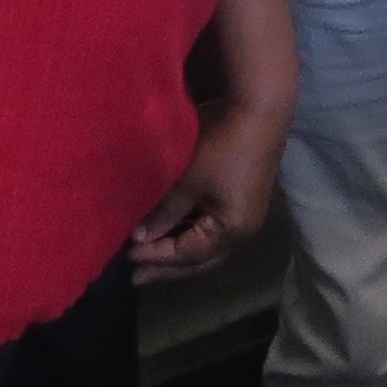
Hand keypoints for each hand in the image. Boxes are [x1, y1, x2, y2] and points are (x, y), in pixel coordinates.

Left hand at [129, 99, 289, 283]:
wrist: (260, 109)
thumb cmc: (222, 146)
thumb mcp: (189, 180)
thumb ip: (165, 213)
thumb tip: (139, 237)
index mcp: (232, 231)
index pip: (188, 254)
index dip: (156, 256)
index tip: (126, 256)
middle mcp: (243, 232)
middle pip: (200, 259)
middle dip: (168, 267)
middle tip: (137, 277)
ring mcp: (246, 217)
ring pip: (207, 246)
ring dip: (179, 250)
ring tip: (150, 256)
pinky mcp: (244, 201)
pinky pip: (213, 229)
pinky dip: (190, 234)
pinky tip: (172, 232)